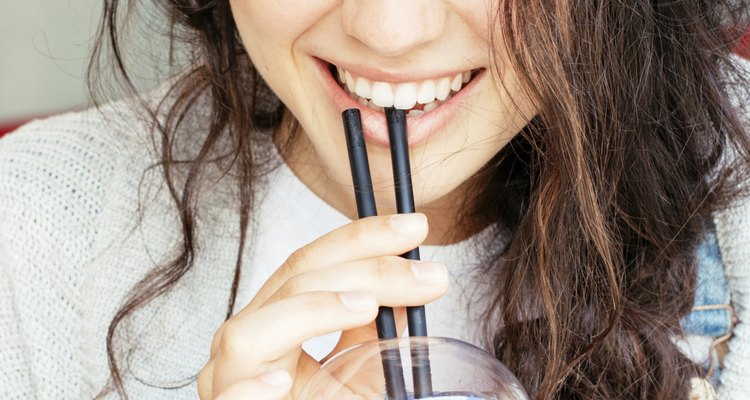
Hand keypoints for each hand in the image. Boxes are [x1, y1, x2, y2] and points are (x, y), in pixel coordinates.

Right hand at [197, 213, 448, 398]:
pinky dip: (252, 388)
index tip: (414, 228)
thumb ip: (373, 331)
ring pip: (252, 331)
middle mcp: (246, 344)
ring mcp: (229, 381)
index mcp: (272, 323)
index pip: (310, 264)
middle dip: (365, 268)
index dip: (363, 239)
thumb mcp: (358, 370)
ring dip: (314, 312)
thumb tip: (415, 282)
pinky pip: (232, 398)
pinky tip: (280, 379)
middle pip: (292, 281)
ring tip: (368, 306)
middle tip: (429, 275)